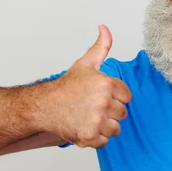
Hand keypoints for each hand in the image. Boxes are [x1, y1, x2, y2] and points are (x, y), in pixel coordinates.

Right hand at [46, 25, 131, 147]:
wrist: (44, 105)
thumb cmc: (66, 87)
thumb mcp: (86, 64)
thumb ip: (101, 47)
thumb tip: (105, 28)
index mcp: (107, 84)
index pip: (127, 97)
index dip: (115, 97)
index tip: (101, 96)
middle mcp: (104, 102)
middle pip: (122, 113)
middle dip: (110, 112)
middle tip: (93, 107)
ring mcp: (97, 121)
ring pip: (115, 129)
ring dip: (105, 126)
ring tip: (89, 118)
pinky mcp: (90, 136)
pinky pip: (104, 141)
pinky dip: (96, 138)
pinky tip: (85, 127)